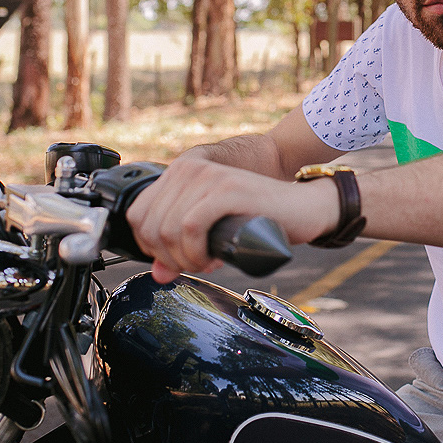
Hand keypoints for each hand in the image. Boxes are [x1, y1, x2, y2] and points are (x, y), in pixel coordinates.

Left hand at [125, 148, 338, 282]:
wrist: (304, 208)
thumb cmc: (260, 220)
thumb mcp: (212, 232)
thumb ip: (181, 248)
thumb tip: (158, 273)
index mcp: (181, 172)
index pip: (137, 214)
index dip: (150, 247)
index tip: (176, 259)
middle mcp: (190, 168)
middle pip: (150, 226)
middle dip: (169, 257)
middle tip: (196, 265)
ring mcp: (209, 177)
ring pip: (168, 229)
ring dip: (185, 258)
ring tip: (207, 263)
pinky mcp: (227, 190)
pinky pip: (190, 227)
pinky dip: (196, 252)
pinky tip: (213, 259)